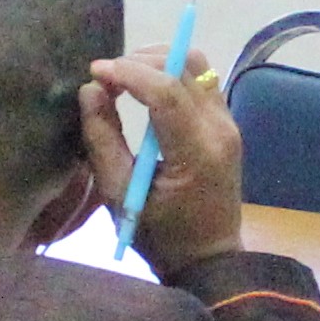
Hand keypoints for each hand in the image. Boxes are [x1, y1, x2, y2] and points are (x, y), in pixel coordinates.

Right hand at [80, 53, 242, 272]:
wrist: (209, 260)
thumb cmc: (160, 236)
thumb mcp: (118, 194)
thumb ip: (102, 140)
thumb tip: (90, 90)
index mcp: (196, 152)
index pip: (166, 91)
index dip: (128, 73)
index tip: (95, 72)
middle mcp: (220, 130)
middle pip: (186, 66)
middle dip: (141, 60)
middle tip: (106, 77)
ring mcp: (229, 125)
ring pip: (199, 65)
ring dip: (159, 61)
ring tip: (124, 77)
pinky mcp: (227, 124)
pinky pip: (202, 81)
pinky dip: (172, 73)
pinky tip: (146, 88)